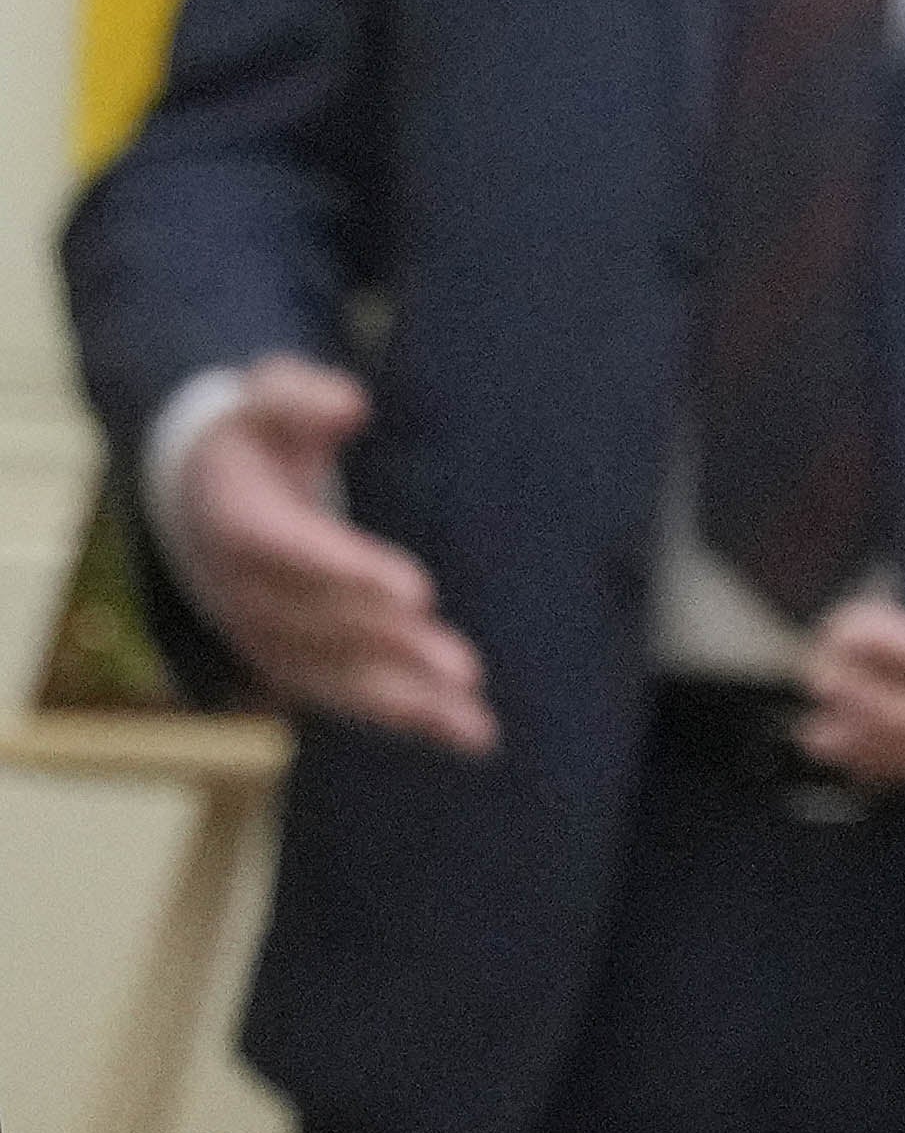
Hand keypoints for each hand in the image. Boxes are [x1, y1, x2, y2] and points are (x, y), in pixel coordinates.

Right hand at [163, 360, 491, 750]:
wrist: (204, 491)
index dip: (348, 572)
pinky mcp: (293, 659)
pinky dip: (407, 719)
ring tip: (471, 717)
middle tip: (461, 666)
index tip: (416, 591)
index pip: (291, 551)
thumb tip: (349, 404)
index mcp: (237, 521)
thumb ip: (300, 396)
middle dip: (392, 648)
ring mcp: (265, 633)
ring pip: (334, 675)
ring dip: (403, 701)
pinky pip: (347, 695)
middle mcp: (243, 590)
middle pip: (320, 625)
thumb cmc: (256, 437)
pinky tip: (470, 737)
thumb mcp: (266, 396)